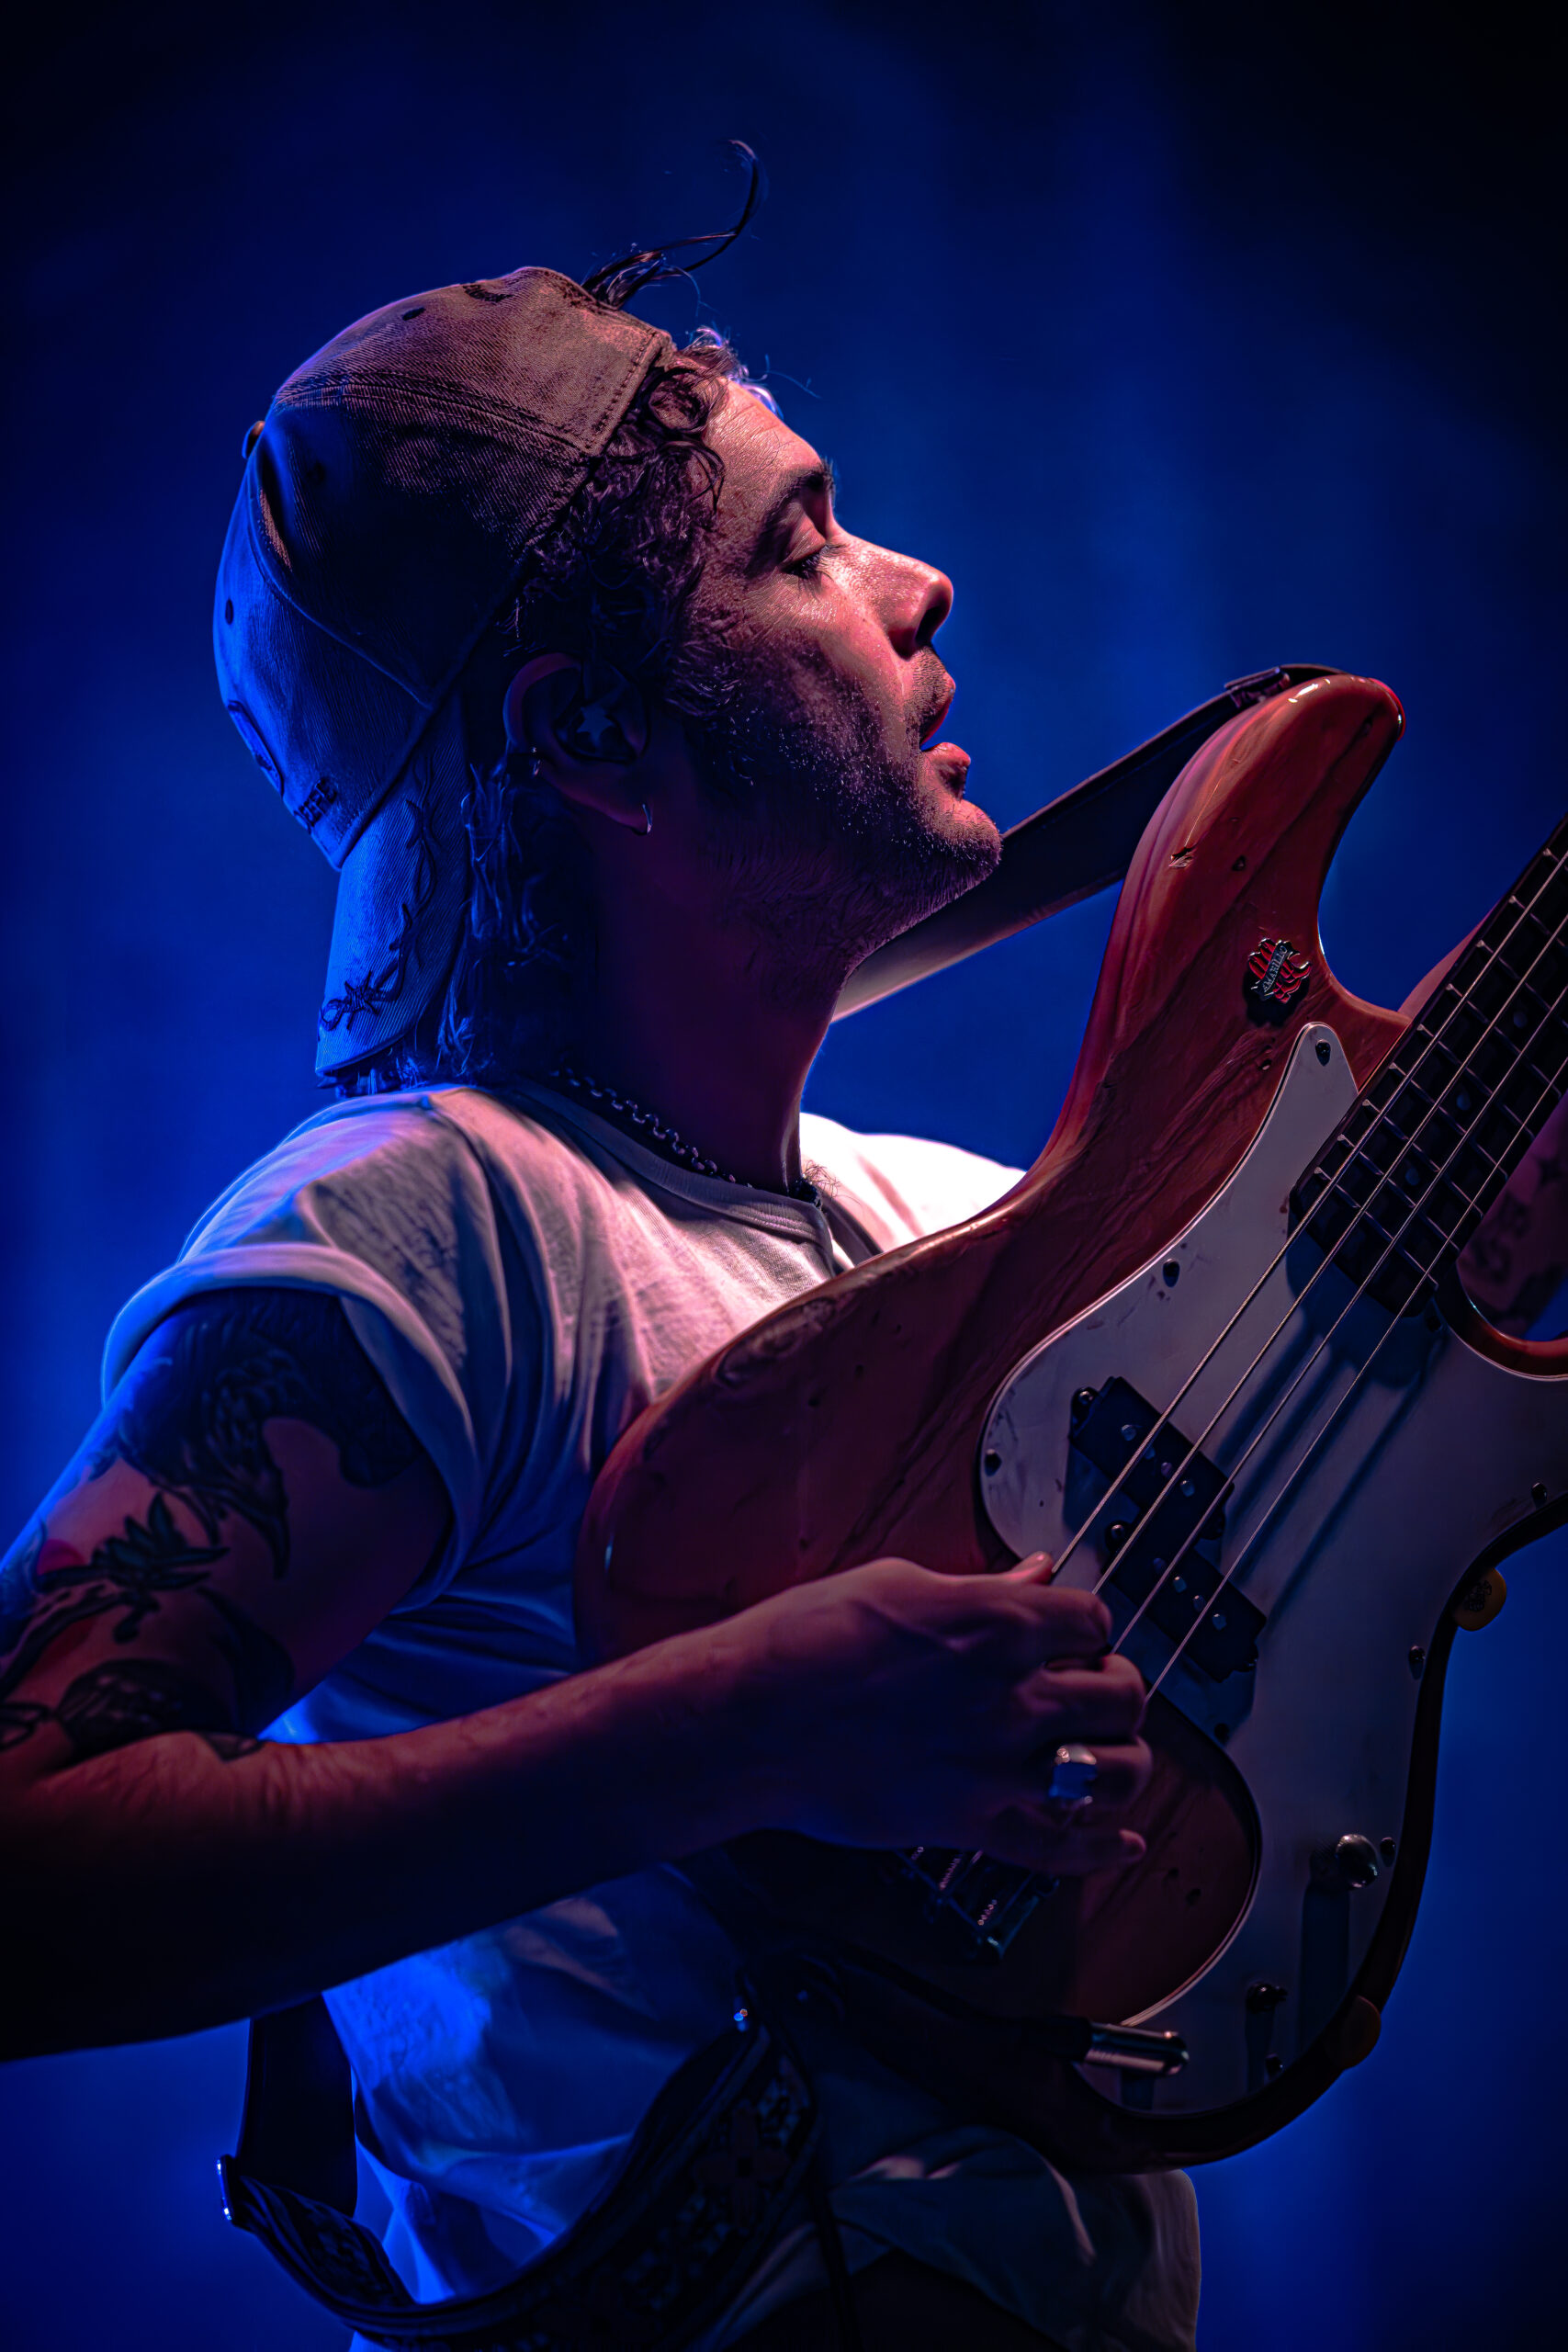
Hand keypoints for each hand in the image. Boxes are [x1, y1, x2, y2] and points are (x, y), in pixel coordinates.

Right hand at [738, 1554, 1149, 1876]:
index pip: (1091, 1620)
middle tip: (1099, 1686)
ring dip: (1123, 1759)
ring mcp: (995, 1767)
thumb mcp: (898, 1584)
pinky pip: (1058, 1850)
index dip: (1086, 1626)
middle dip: (1118, 1687)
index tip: (1072, 1633)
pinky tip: (1122, 1844)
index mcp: (994, 1624)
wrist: (748, 1719)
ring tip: (1108, 1749)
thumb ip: (980, 1588)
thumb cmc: (804, 1642)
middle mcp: (1009, 1698)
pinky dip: (1101, 1852)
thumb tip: (1031, 1576)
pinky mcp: (968, 1825)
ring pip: (1114, 1774)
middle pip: (1122, 1696)